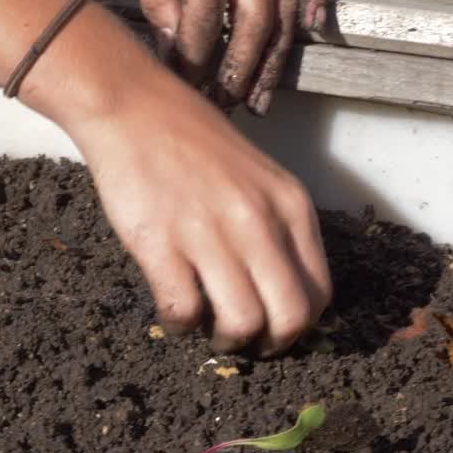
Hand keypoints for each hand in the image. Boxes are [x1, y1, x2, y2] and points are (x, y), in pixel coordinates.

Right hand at [67, 66, 332, 356]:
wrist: (133, 108)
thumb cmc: (192, 141)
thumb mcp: (258, 177)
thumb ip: (276, 227)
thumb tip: (279, 291)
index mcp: (290, 206)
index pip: (319, 292)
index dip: (299, 325)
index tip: (274, 328)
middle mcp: (258, 222)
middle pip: (289, 318)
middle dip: (268, 345)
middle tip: (243, 340)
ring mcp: (209, 234)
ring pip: (241, 323)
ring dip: (225, 340)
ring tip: (206, 326)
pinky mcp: (161, 244)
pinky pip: (183, 311)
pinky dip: (179, 324)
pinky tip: (171, 309)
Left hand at [109, 0, 327, 114]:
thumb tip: (173, 46)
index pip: (207, 12)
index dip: (194, 55)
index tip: (182, 85)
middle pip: (255, 18)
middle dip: (239, 69)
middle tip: (224, 104)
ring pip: (285, 5)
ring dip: (273, 56)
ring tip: (259, 97)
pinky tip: (310, 31)